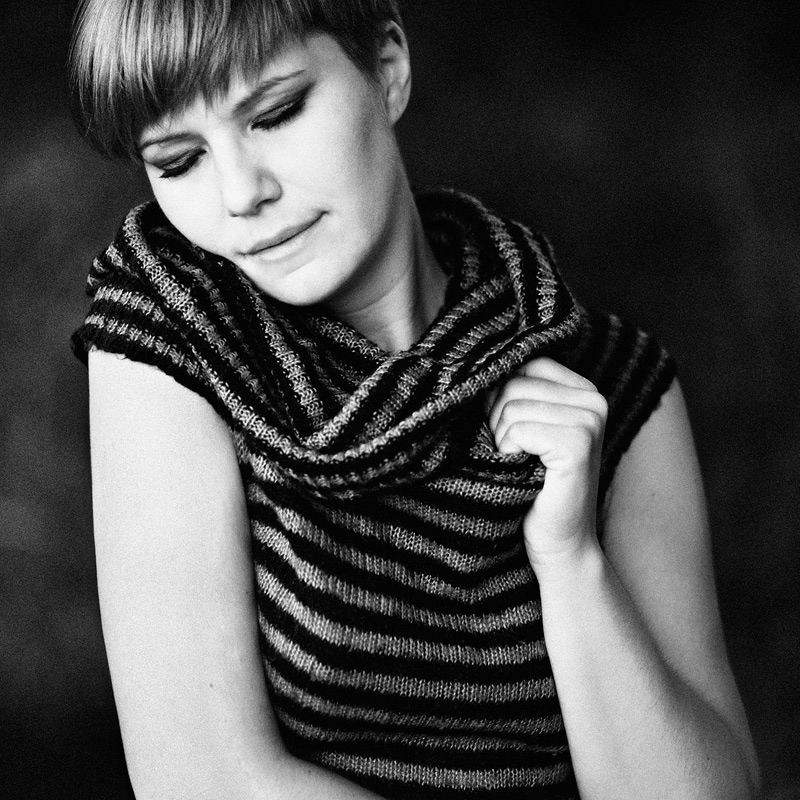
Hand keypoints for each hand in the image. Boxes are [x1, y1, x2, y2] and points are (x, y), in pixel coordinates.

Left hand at [487, 358, 607, 570]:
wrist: (558, 545)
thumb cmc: (531, 487)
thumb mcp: (521, 429)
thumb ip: (510, 392)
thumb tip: (471, 364)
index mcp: (583, 390)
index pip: (522, 364)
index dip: (499, 395)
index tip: (509, 431)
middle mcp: (594, 399)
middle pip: (512, 383)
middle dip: (496, 421)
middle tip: (513, 455)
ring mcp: (590, 420)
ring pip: (511, 406)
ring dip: (501, 440)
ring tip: (518, 465)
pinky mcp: (579, 443)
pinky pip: (518, 430)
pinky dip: (508, 453)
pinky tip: (522, 473)